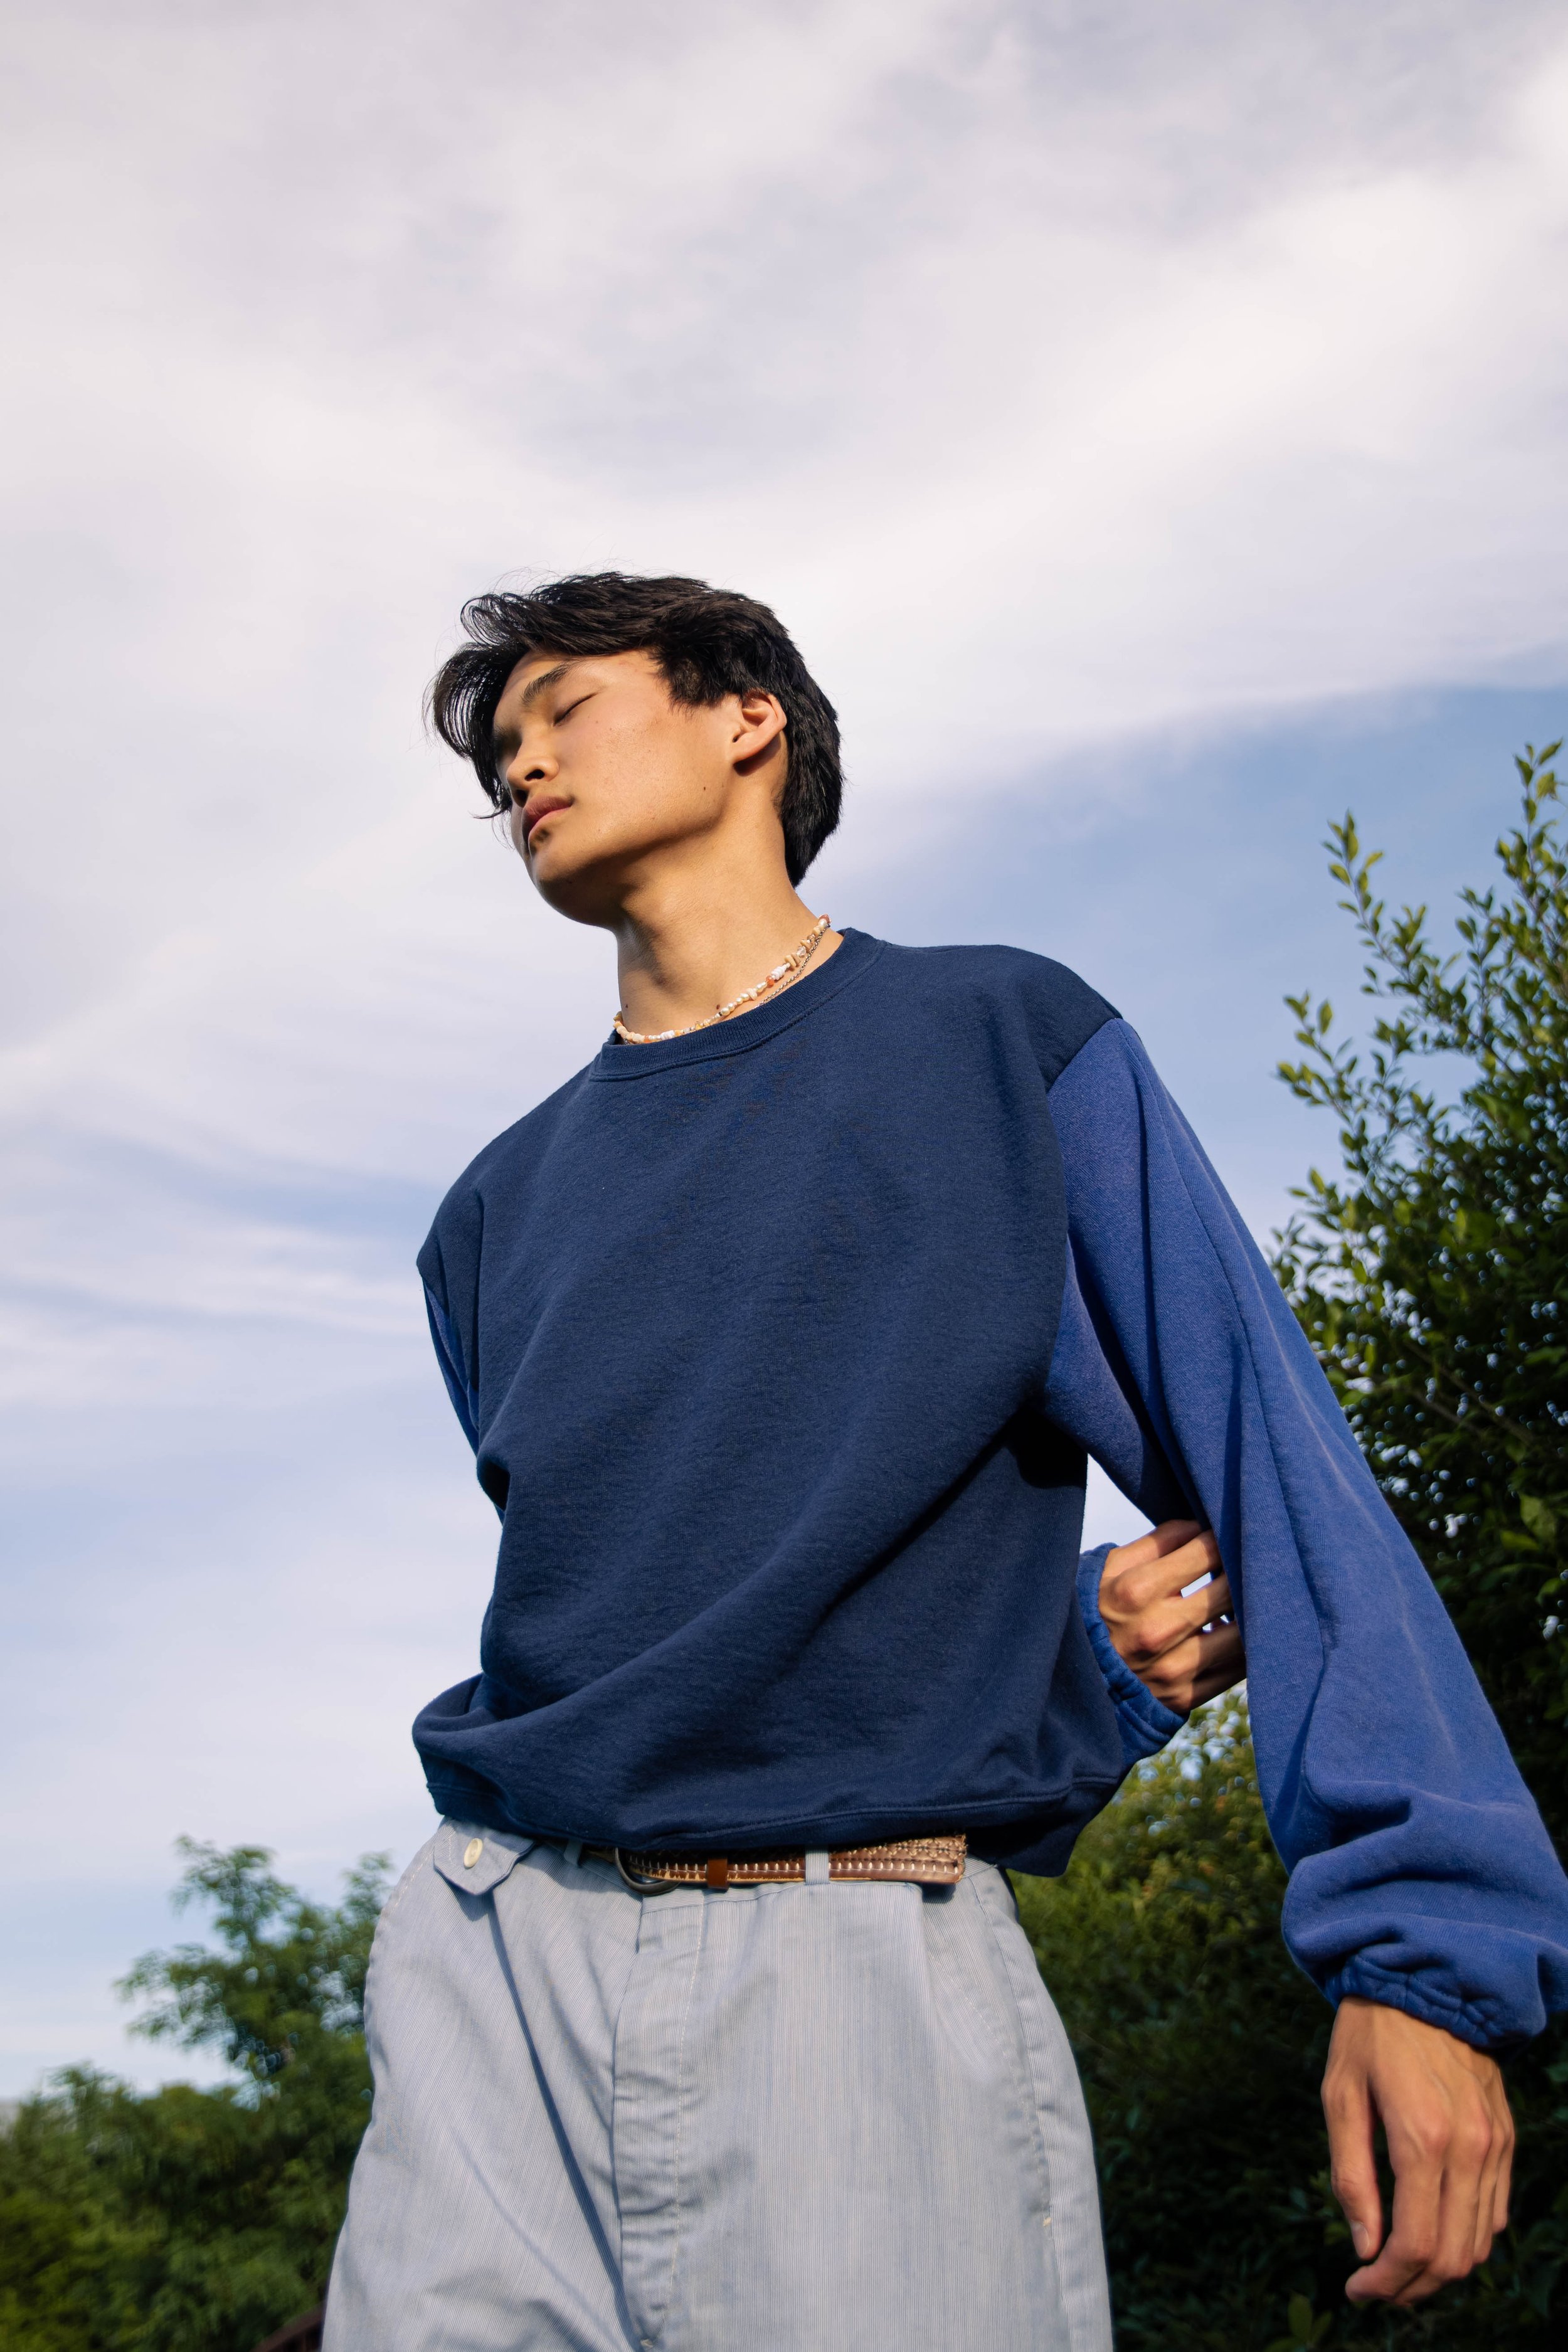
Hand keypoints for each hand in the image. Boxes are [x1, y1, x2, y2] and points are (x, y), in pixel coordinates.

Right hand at [1098, 1519, 1243, 1711]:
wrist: (1073, 1677)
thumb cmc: (1095, 1610)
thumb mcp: (1110, 1567)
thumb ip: (1156, 1542)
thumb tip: (1200, 1526)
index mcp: (1136, 1590)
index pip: (1206, 1552)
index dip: (1223, 1539)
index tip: (1228, 1536)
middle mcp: (1157, 1630)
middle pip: (1229, 1591)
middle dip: (1244, 1572)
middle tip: (1251, 1563)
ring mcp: (1174, 1668)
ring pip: (1241, 1635)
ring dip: (1251, 1613)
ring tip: (1248, 1598)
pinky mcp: (1185, 1697)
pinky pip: (1236, 1671)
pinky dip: (1245, 1648)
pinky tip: (1236, 1632)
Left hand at [1324, 1996, 1512, 2302]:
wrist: (1424, 1980)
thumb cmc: (1369, 2035)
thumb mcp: (1340, 2095)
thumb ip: (1351, 2176)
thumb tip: (1365, 2248)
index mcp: (1421, 2138)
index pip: (1414, 2243)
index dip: (1385, 2282)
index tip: (1356, 2290)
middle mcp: (1467, 2148)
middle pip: (1451, 2255)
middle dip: (1412, 2287)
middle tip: (1375, 2288)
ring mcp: (1493, 2144)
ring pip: (1479, 2242)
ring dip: (1440, 2269)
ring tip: (1398, 2266)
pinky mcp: (1503, 2137)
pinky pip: (1495, 2211)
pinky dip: (1465, 2237)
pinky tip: (1430, 2229)